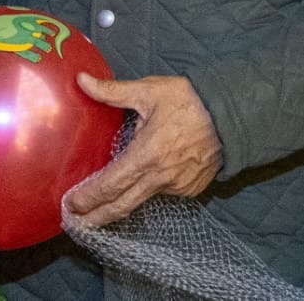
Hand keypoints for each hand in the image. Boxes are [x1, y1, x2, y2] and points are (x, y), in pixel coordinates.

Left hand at [63, 74, 221, 226]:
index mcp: (146, 155)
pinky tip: (135, 186)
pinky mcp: (190, 189)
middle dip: (97, 217)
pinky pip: (162, 193)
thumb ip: (112, 91)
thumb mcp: (148, 90)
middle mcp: (160, 177)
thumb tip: (81, 80)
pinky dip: (146, 191)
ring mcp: (177, 186)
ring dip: (120, 205)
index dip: (89, 198)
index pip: (111, 185)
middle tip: (77, 223)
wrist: (232, 116)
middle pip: (122, 206)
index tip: (71, 206)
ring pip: (141, 200)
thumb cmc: (189, 101)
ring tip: (100, 206)